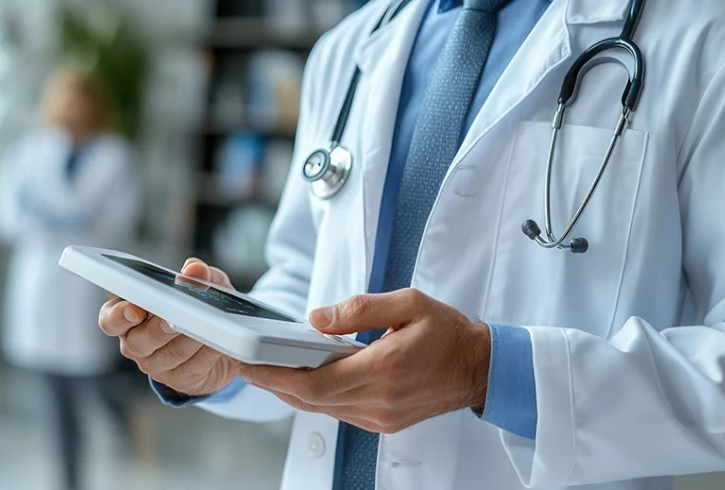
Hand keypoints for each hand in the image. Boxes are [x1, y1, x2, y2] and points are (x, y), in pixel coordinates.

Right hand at [98, 258, 239, 396]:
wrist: (220, 341)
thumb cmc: (197, 307)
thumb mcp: (200, 285)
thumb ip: (196, 274)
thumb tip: (194, 269)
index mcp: (128, 314)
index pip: (110, 319)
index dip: (119, 316)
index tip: (136, 310)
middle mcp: (135, 342)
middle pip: (138, 341)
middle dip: (161, 327)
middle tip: (180, 314)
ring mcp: (155, 364)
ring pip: (169, 355)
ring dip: (190, 339)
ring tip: (208, 324)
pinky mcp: (178, 379)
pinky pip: (191, 368)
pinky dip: (207, 353)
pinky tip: (219, 342)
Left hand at [239, 289, 490, 433]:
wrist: (479, 368)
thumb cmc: (448, 333)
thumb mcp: (408, 303)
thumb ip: (360, 309)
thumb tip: (318, 317)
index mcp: (385, 369)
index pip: (316, 382)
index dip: (277, 375)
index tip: (250, 363)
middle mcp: (380, 400)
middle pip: (311, 400)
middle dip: (273, 382)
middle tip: (245, 364)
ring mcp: (381, 416)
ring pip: (321, 409)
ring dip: (290, 391)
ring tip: (264, 370)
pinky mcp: (383, 422)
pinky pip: (338, 412)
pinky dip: (314, 397)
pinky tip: (301, 380)